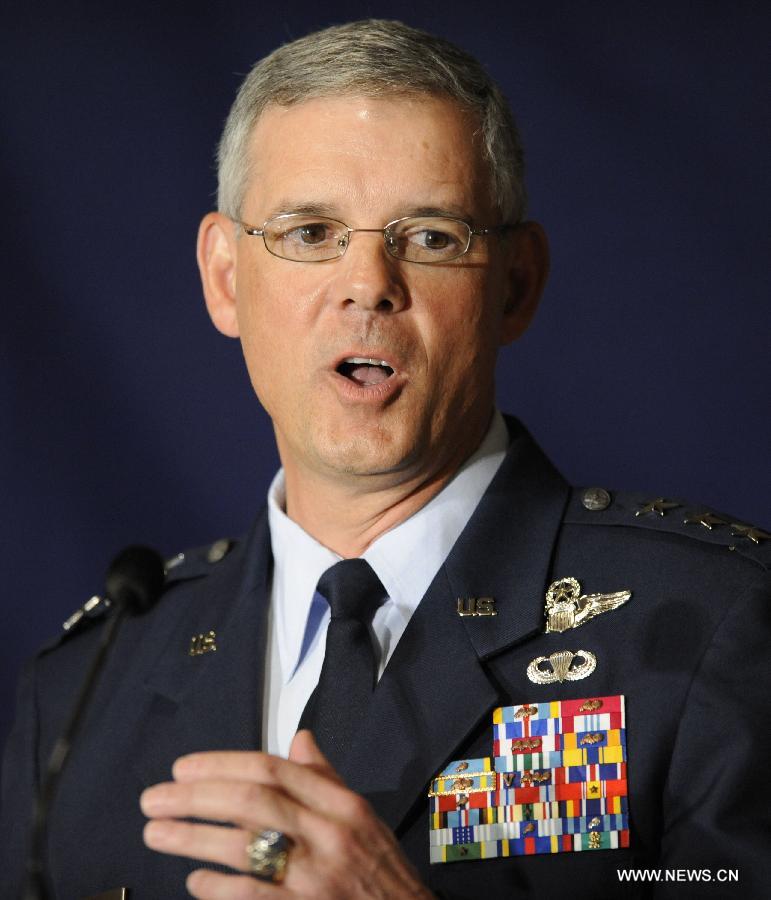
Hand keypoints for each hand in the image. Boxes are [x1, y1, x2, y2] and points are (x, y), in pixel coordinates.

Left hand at [140, 730, 432, 898]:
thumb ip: (325, 777)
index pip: (273, 770)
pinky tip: (194, 881)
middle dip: (196, 797)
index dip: (222, 764)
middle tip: (154, 798)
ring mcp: (316, 878)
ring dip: (192, 838)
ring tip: (156, 833)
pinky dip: (217, 887)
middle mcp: (329, 835)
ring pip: (244, 849)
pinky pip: (251, 897)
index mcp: (342, 804)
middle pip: (252, 802)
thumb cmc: (379, 870)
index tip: (182, 767)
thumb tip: (299, 737)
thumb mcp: (362, 816)